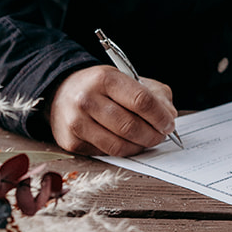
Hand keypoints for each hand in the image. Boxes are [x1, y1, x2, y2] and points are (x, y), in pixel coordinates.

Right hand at [48, 65, 175, 157]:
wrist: (61, 92)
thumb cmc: (101, 87)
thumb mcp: (126, 78)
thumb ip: (154, 94)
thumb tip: (169, 116)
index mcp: (105, 79)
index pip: (140, 100)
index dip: (159, 116)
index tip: (169, 123)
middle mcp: (86, 99)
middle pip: (130, 126)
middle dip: (153, 135)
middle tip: (161, 135)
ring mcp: (76, 122)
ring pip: (119, 145)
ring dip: (139, 146)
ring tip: (147, 140)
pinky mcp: (71, 142)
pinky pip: (106, 153)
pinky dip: (122, 151)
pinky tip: (127, 143)